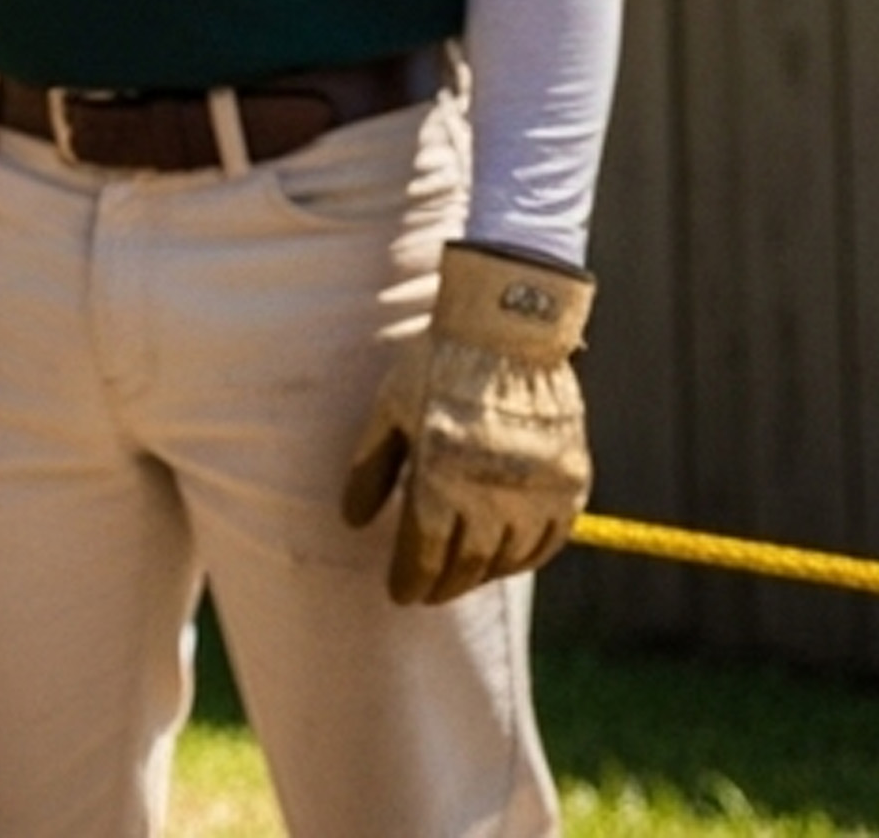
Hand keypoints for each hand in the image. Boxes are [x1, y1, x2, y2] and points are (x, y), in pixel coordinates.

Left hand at [343, 241, 593, 604]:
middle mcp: (494, 492)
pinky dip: (525, 557)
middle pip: (467, 563)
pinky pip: (549, 542)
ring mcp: (539, 491)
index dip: (411, 578)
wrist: (508, 328)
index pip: (425, 551)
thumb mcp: (390, 408)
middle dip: (443, 584)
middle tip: (427, 592)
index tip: (400, 593)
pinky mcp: (571, 484)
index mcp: (443, 475)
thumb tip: (351, 521)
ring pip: (508, 557)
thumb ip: (371, 468)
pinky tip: (505, 556)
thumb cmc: (439, 365)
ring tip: (460, 573)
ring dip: (481, 573)